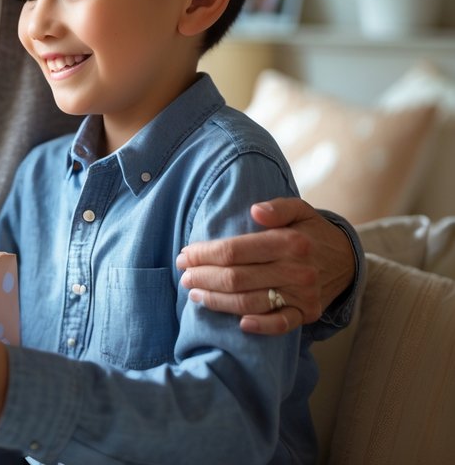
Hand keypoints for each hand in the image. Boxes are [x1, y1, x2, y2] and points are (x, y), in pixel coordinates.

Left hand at [176, 198, 355, 334]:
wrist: (348, 259)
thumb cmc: (312, 231)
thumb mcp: (299, 209)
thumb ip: (277, 207)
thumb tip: (255, 211)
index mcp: (289, 242)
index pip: (234, 251)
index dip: (204, 254)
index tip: (185, 255)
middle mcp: (297, 270)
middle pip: (236, 278)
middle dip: (203, 277)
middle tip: (184, 276)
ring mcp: (303, 295)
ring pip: (250, 302)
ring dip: (217, 301)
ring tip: (195, 294)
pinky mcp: (307, 313)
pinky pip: (281, 324)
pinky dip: (259, 326)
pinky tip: (238, 324)